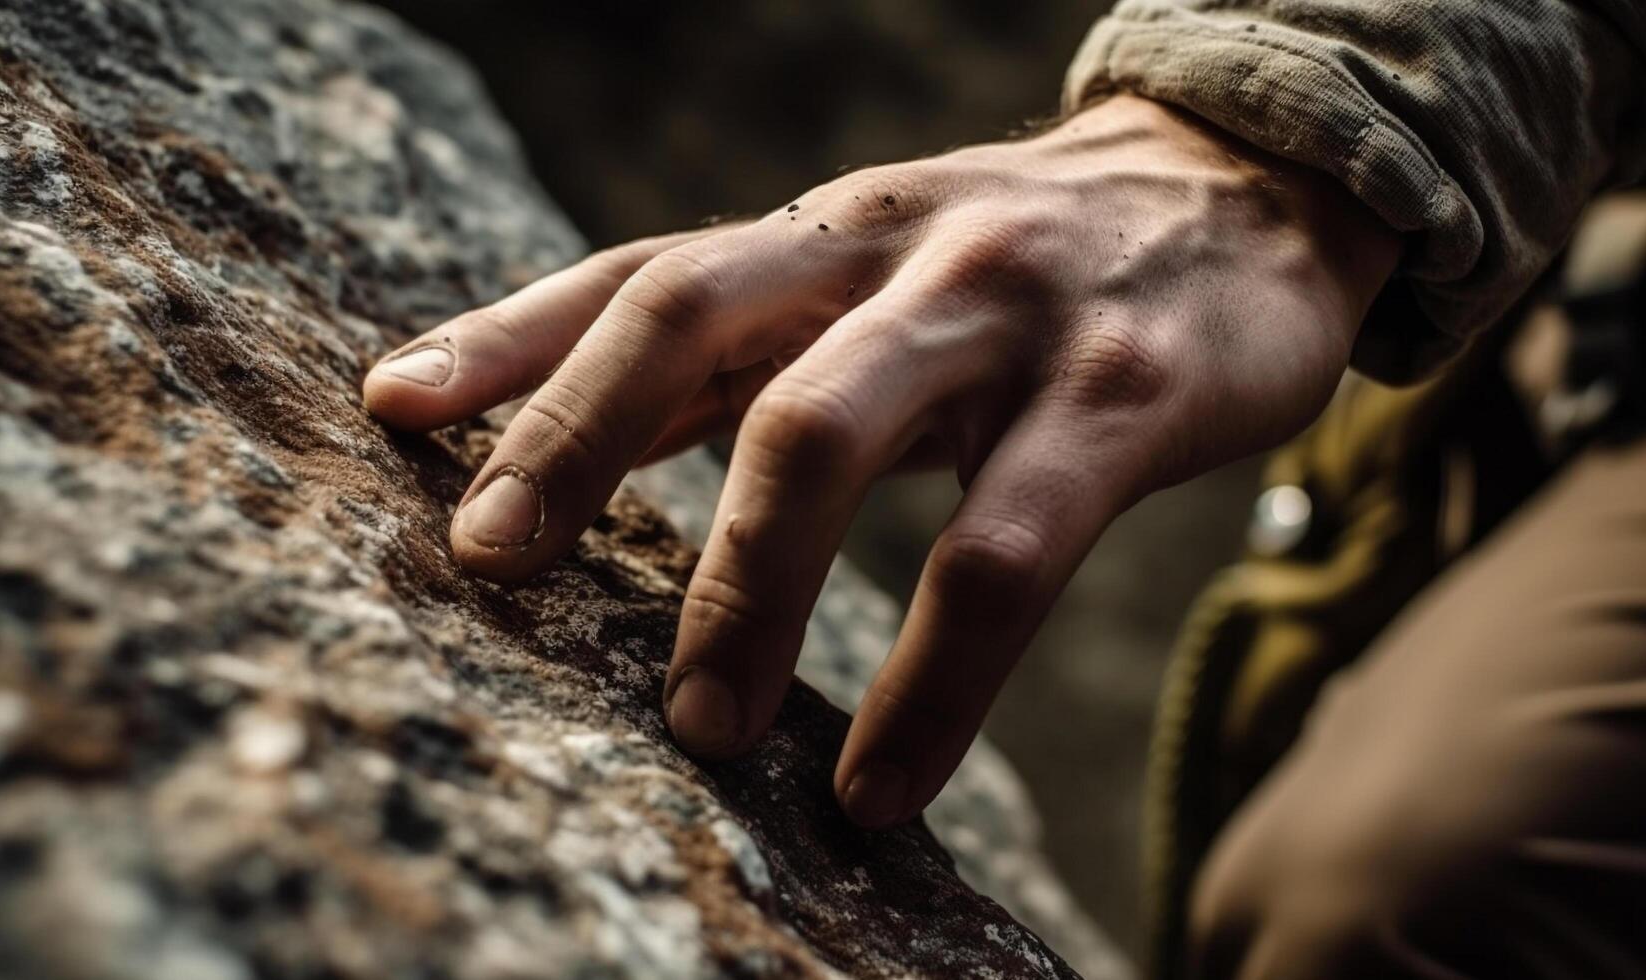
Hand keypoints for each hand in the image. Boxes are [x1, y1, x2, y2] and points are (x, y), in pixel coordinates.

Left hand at [364, 94, 1399, 827]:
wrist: (1255, 187)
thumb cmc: (1039, 265)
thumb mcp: (891, 276)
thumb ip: (764, 344)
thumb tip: (596, 436)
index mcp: (827, 234)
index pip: (645, 270)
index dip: (513, 333)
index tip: (390, 404)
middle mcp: (893, 249)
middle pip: (692, 312)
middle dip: (574, 436)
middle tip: (488, 564)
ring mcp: (1006, 313)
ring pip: (825, 431)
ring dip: (740, 586)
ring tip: (699, 727)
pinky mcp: (1120, 396)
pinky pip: (1004, 554)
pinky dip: (933, 681)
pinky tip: (884, 779)